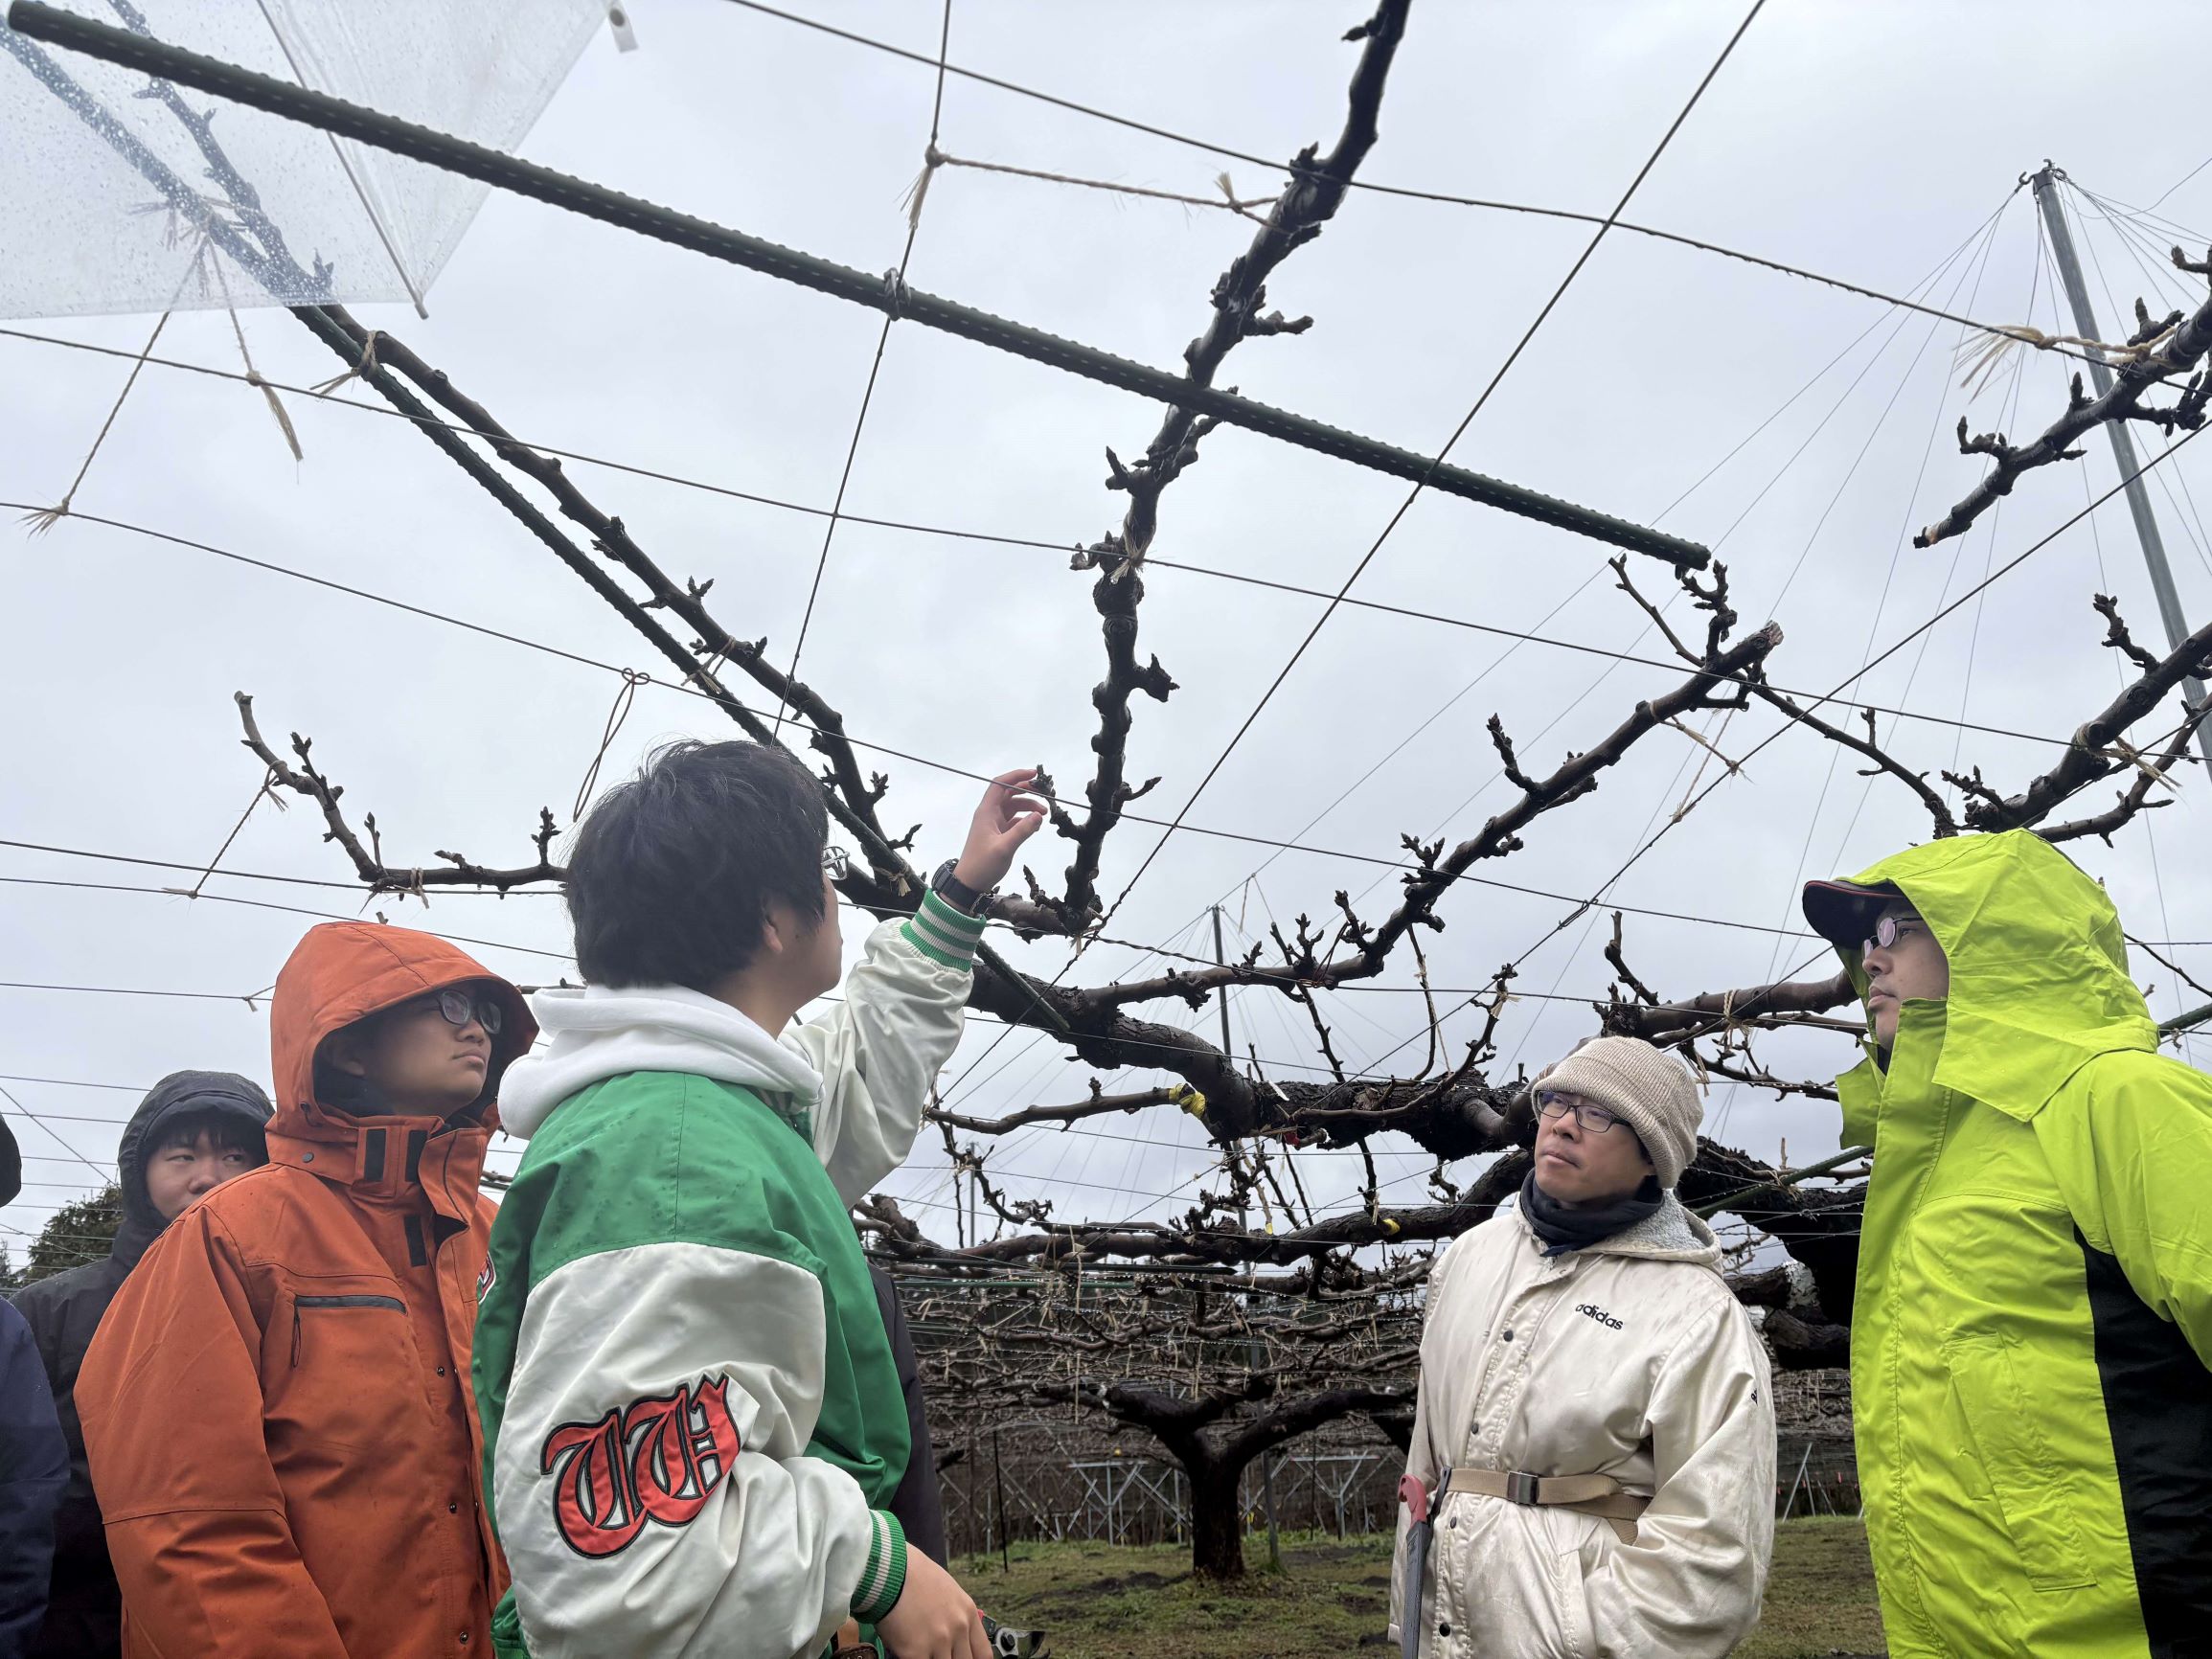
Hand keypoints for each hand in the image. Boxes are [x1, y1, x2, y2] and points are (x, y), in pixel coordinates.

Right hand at [875, 1546, 989, 1658]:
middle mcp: (957, 1629)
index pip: (983, 1653)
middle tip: (938, 1654)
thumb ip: (955, 1615)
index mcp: (967, 1614)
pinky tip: (907, 1652)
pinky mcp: (915, 1651)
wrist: (891, 1569)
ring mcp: (938, 1642)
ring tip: (922, 1650)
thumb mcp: (948, 1590)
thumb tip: (954, 1636)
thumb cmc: (914, 1575)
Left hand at [951, 768, 1046, 894]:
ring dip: (1028, 806)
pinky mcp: (998, 834)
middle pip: (1008, 793)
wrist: (969, 883)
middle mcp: (989, 814)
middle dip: (1027, 790)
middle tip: (1045, 793)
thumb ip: (1022, 830)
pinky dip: (1025, 820)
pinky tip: (1036, 825)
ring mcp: (993, 824)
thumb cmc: (982, 864)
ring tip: (1044, 813)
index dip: (1016, 775)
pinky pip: (1014, 820)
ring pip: (1013, 807)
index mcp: (986, 811)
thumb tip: (1039, 815)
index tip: (1034, 774)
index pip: (1000, 784)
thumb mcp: (1004, 848)